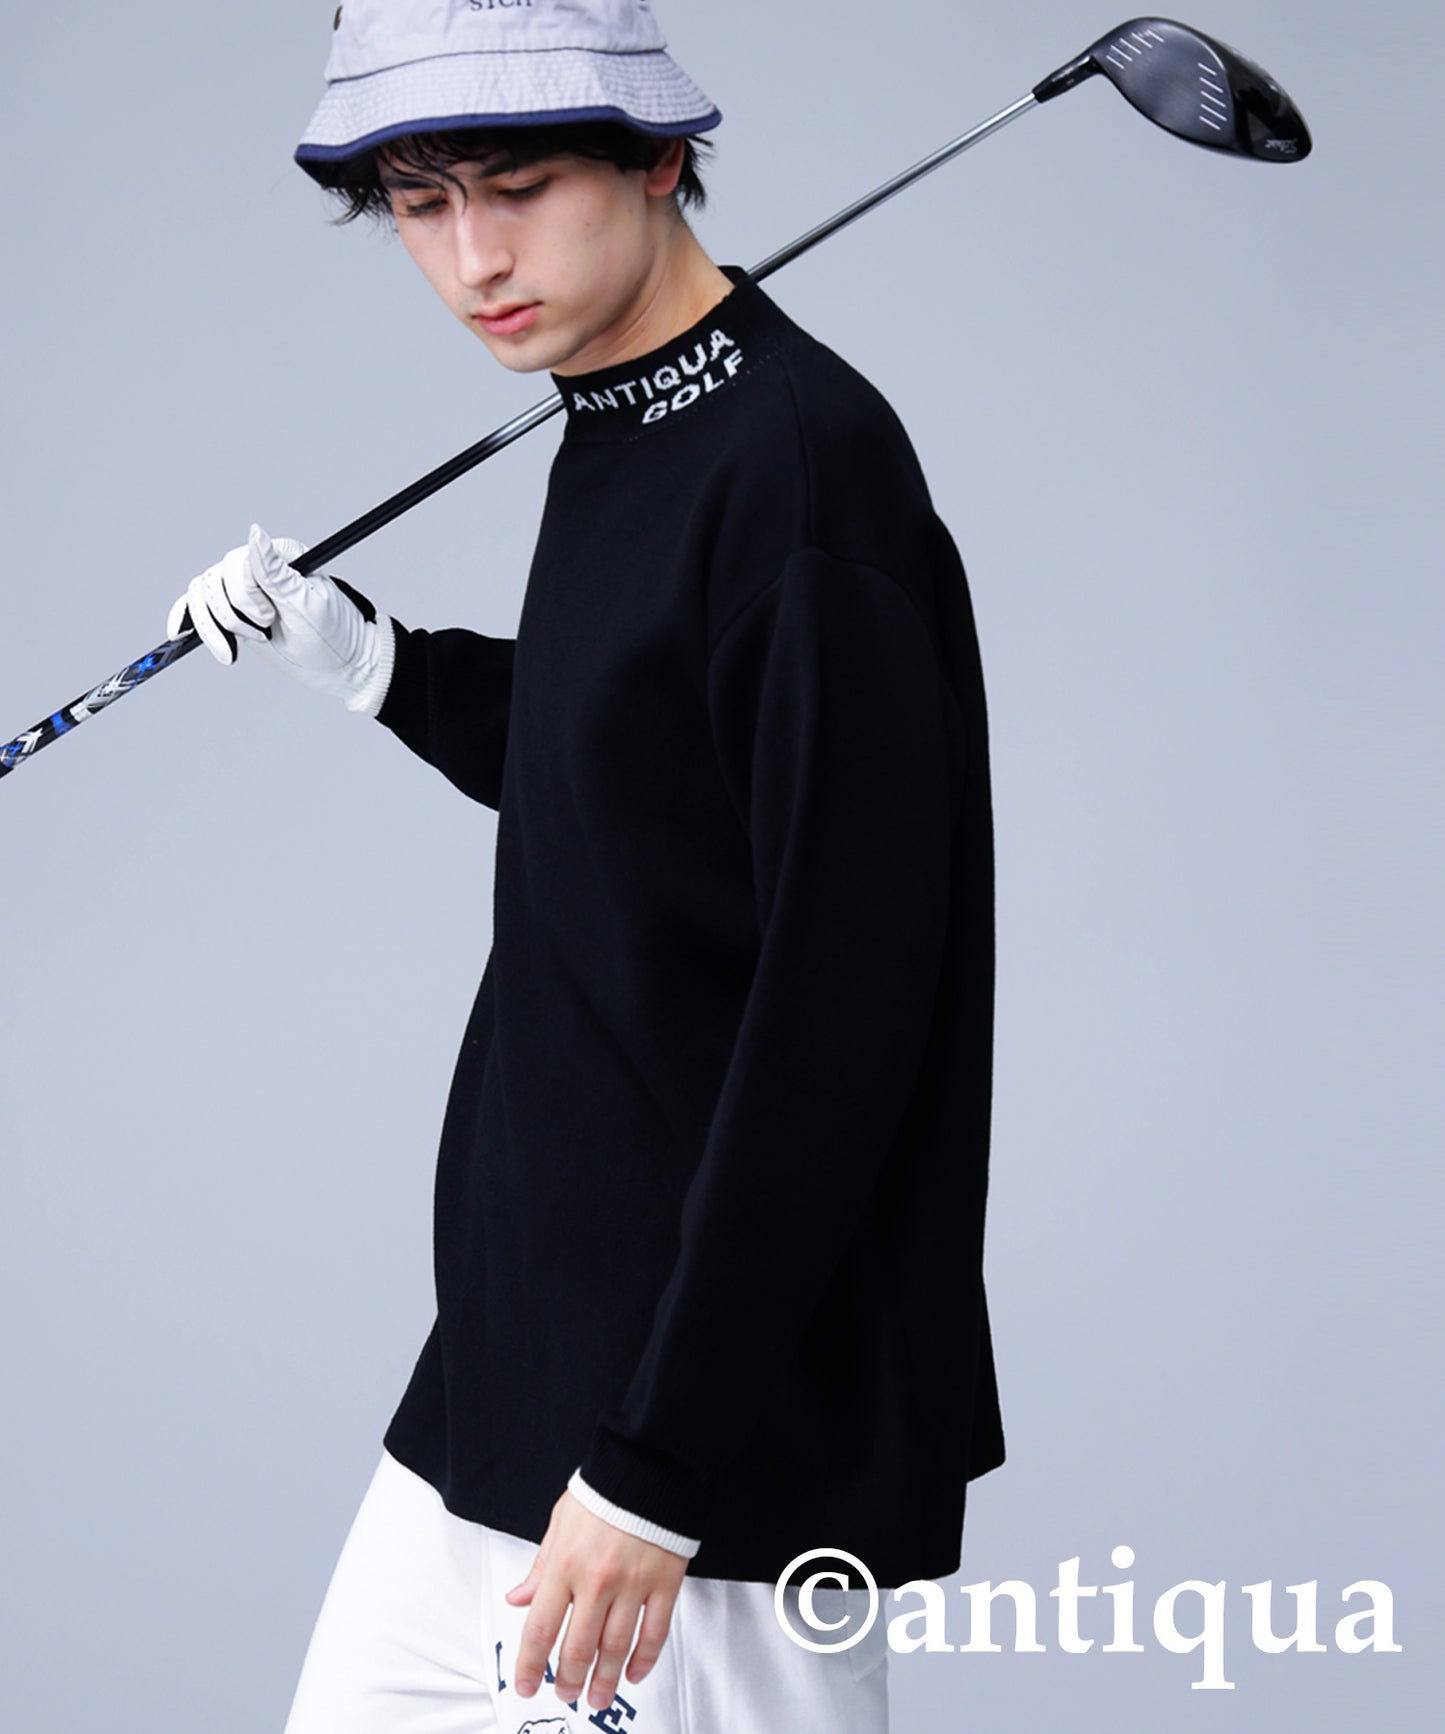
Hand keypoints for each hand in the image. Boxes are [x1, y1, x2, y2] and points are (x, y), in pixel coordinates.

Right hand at [166, 522, 394, 714]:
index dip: (246, 596)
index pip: (238, 565)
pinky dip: (186, 620)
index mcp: (280, 556)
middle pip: (214, 580)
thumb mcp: (306, 606)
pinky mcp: (232, 612)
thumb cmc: (332, 635)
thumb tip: (254, 531)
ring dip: (212, 627)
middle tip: (266, 631)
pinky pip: (194, 607)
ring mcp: (241, 589)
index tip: (269, 619)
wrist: (340, 667)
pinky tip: (179, 636)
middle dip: (232, 616)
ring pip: (200, 595)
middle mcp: (257, 566)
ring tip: (235, 651)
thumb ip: (274, 572)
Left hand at [505, 1488, 687, 1712]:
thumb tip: (517, 1599)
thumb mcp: (560, 1523)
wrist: (648, 1466)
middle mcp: (596, 1581)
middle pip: (578, 1647)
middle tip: (567, 1696)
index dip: (530, 1665)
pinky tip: (634, 1675)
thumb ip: (540, 1567)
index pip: (540, 1628)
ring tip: (597, 1699)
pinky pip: (654, 1633)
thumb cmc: (601, 1494)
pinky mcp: (665, 1583)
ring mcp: (633, 1584)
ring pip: (615, 1648)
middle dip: (569, 1680)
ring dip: (604, 1681)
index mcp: (565, 1565)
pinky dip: (644, 1660)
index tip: (526, 1686)